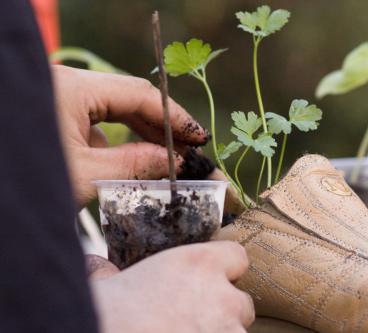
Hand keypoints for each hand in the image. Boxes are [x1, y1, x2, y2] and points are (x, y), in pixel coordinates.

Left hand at [52, 65, 208, 206]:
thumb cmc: (27, 186)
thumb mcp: (86, 177)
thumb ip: (136, 164)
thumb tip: (177, 160)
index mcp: (73, 88)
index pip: (139, 94)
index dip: (175, 116)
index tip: (199, 137)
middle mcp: (67, 84)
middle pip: (129, 98)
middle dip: (161, 126)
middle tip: (190, 149)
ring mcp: (59, 98)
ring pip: (113, 110)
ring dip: (139, 135)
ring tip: (167, 156)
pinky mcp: (55, 115)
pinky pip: (94, 121)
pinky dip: (114, 142)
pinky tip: (125, 162)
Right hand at [92, 241, 254, 332]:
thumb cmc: (105, 314)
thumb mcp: (106, 285)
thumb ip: (113, 273)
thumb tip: (98, 265)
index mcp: (199, 264)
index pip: (237, 256)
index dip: (224, 270)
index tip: (209, 282)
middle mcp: (222, 296)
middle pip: (242, 302)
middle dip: (224, 312)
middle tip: (193, 320)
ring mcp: (228, 331)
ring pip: (237, 332)